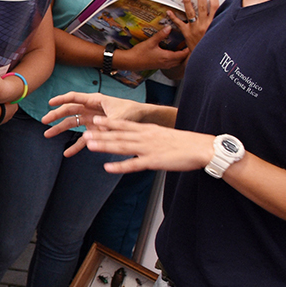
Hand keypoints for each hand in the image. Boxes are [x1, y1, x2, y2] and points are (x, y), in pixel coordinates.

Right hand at [40, 92, 148, 156]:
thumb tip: (100, 132)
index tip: (50, 103)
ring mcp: (91, 120)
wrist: (140, 118)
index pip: (74, 97)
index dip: (61, 99)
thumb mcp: (120, 116)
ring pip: (71, 123)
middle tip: (44, 121)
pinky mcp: (95, 130)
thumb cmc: (131, 111)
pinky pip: (82, 138)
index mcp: (95, 100)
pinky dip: (75, 146)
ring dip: (60, 129)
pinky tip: (67, 153)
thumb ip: (108, 124)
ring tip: (48, 135)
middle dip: (56, 115)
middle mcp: (90, 109)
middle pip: (69, 110)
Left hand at [83, 116, 214, 173]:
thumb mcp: (162, 135)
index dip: (108, 122)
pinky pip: (134, 164)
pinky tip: (107, 167)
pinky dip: (120, 166)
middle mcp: (145, 137)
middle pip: (118, 135)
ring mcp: (148, 149)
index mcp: (147, 130)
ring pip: (122, 147)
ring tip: (89, 144)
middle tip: (84, 132)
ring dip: (105, 145)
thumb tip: (137, 138)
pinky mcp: (154, 161)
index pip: (124, 124)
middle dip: (100, 134)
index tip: (94, 119)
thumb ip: (148, 136)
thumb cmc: (184, 143)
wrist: (202, 147)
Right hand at [113, 26, 189, 71]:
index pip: (182, 55)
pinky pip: (170, 64)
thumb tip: (169, 27)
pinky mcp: (158, 66)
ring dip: (180, 58)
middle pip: (181, 60)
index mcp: (166, 57)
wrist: (130, 62)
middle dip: (186, 54)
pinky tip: (172, 55)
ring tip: (183, 51)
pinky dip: (174, 60)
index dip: (188, 50)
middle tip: (189, 47)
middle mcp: (166, 63)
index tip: (192, 44)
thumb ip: (161, 35)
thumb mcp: (150, 42)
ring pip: (176, 63)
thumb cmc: (139, 53)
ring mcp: (162, 65)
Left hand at [171, 0, 218, 50]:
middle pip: (204, 6)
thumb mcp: (219, 32)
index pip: (216, 7)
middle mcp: (205, 24)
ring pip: (191, 12)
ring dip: (188, 2)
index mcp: (214, 23)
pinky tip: (169, 11)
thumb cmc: (211, 44)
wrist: (205, 57)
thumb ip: (218, 21)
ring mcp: (195, 28)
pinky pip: (179, 23)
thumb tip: (220, 11)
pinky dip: (173, 17)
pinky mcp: (187, 33)